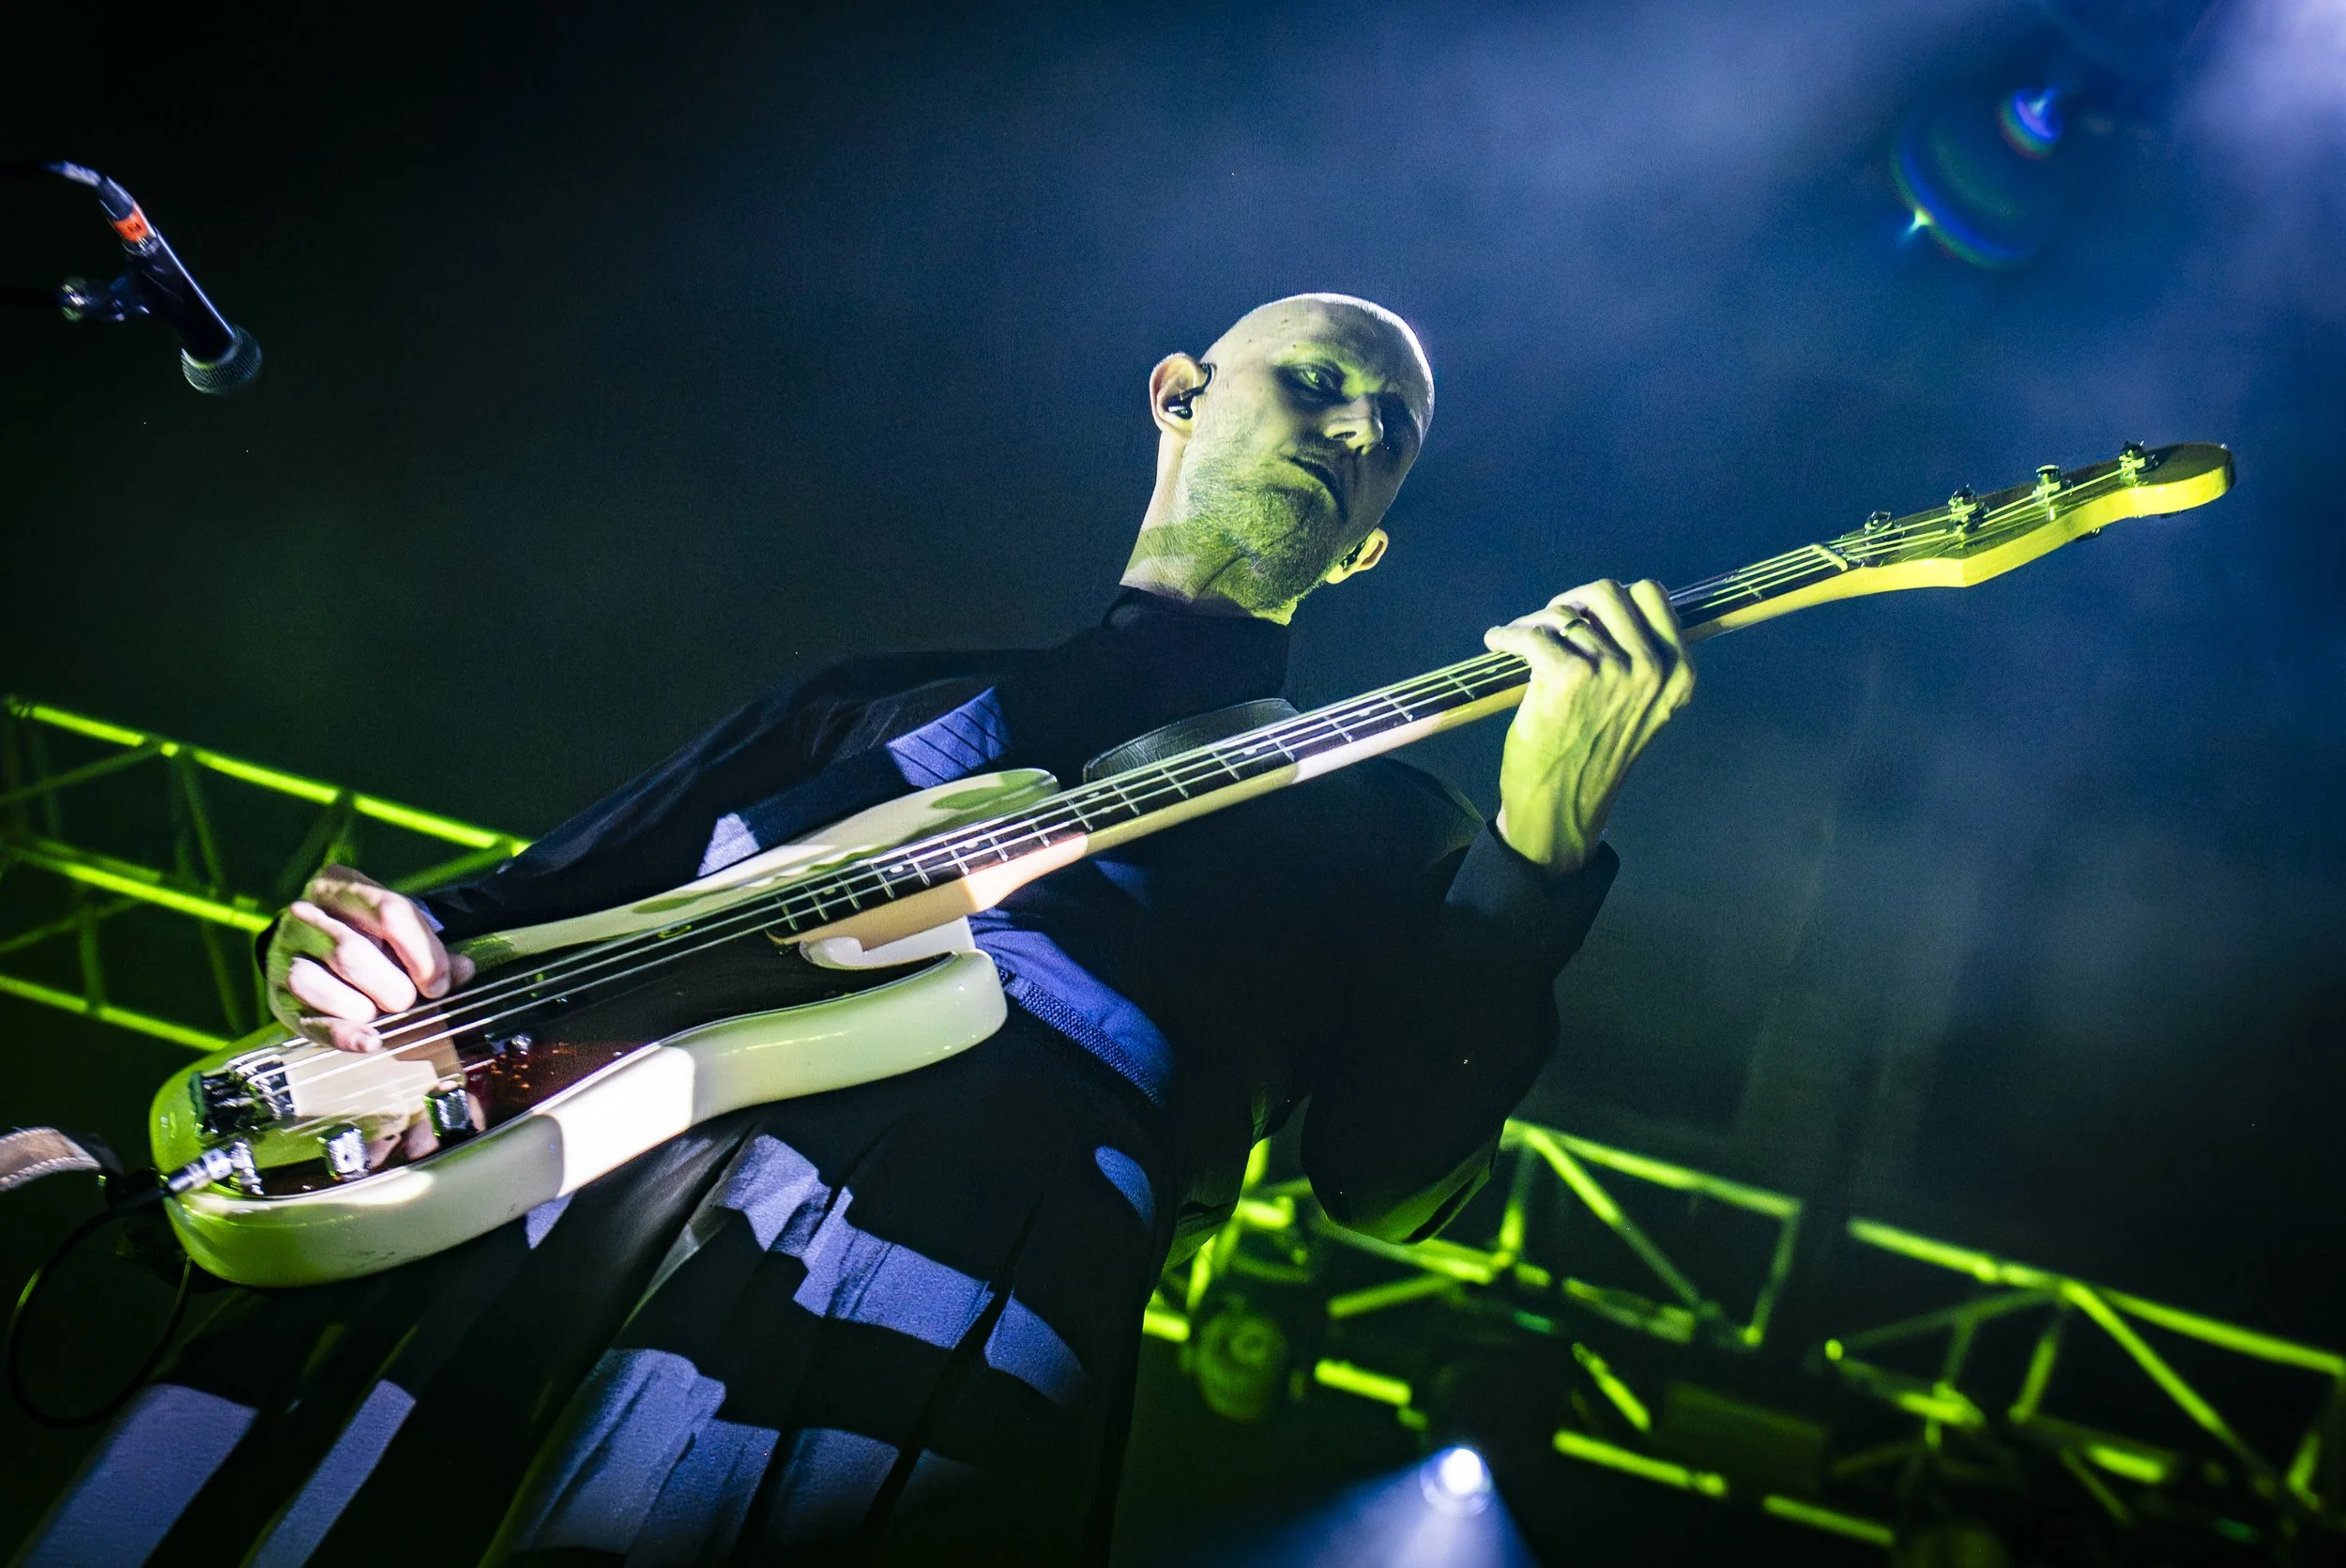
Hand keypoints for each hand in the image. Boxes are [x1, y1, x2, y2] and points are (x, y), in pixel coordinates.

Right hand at [265, 864, 473, 1050]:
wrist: (305, 950)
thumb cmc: (365, 936)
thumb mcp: (395, 930)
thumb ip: (429, 949)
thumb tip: (463, 970)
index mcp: (339, 886)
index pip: (389, 912)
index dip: (423, 953)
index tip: (440, 983)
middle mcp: (305, 915)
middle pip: (352, 952)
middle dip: (393, 986)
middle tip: (409, 1000)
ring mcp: (284, 955)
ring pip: (319, 983)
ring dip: (364, 1008)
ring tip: (380, 1012)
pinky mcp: (277, 997)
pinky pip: (310, 1019)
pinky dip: (344, 1035)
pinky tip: (371, 1041)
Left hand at [1485, 578, 1693, 875]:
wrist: (1563, 806)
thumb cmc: (1595, 756)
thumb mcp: (1641, 706)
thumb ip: (1639, 658)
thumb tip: (1600, 604)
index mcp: (1679, 672)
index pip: (1652, 596)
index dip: (1612, 599)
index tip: (1586, 614)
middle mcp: (1653, 668)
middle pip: (1609, 592)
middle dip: (1573, 601)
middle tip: (1548, 621)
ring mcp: (1613, 671)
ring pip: (1565, 614)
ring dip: (1534, 622)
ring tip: (1518, 639)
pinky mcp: (1569, 677)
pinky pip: (1531, 635)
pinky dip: (1507, 635)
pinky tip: (1497, 642)